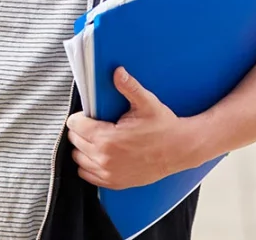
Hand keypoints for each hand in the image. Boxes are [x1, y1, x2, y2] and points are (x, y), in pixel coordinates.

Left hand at [66, 67, 202, 189]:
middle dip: (81, 130)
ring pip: (78, 158)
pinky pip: (87, 175)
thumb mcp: (147, 103)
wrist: (181, 149)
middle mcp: (104, 158)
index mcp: (108, 138)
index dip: (80, 116)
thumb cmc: (164, 127)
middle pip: (75, 141)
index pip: (75, 126)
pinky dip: (89, 164)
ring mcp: (108, 173)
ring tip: (98, 138)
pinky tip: (101, 154)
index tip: (89, 114)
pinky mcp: (114, 182)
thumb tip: (117, 72)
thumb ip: (129, 87)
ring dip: (84, 147)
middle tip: (95, 123)